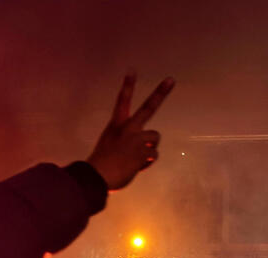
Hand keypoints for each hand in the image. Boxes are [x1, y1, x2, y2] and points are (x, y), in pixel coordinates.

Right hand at [87, 73, 174, 189]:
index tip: (132, 70)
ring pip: (155, 138)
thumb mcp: (108, 146)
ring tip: (134, 158)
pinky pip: (153, 155)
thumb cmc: (100, 165)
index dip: (128, 85)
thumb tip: (141, 153)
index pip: (122, 100)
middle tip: (171, 79)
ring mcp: (137, 138)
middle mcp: (127, 128)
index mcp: (115, 125)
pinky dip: (146, 162)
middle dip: (160, 93)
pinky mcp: (144, 151)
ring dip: (149, 148)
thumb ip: (125, 144)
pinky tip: (134, 167)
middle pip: (148, 107)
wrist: (96, 176)